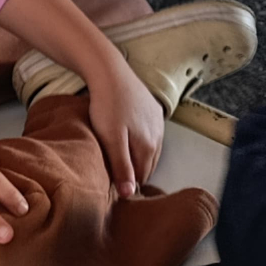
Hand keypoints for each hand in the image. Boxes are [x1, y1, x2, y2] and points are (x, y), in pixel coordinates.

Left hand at [85, 63, 163, 197]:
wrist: (111, 71)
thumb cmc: (107, 105)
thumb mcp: (111, 140)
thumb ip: (121, 167)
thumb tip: (129, 194)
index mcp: (148, 147)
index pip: (140, 178)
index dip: (126, 184)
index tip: (110, 186)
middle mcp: (158, 136)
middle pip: (146, 165)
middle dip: (132, 172)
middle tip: (111, 174)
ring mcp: (157, 122)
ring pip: (148, 149)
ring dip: (135, 156)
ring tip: (116, 157)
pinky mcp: (153, 110)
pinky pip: (148, 133)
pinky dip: (138, 140)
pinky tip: (125, 137)